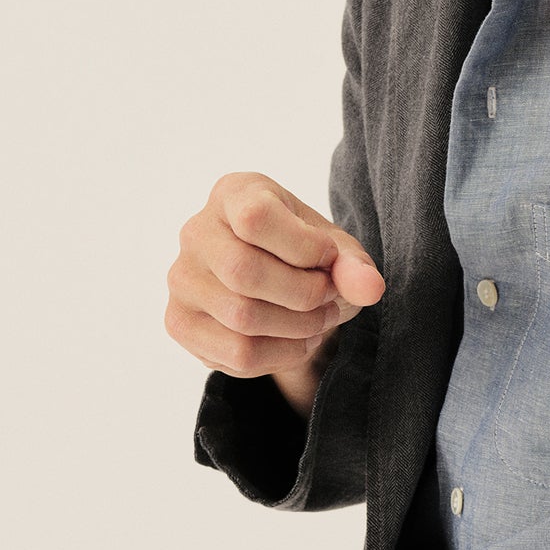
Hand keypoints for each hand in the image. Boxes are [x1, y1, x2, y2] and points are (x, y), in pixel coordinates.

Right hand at [165, 171, 384, 417]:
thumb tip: (370, 288)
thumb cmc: (304, 255)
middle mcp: (195, 231)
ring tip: (318, 321)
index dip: (304, 247)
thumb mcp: (336, 250)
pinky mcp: (180, 322)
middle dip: (305, 295)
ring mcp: (181, 279)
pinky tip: (295, 341)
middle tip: (329, 299)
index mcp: (232, 194)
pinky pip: (235, 354)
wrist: (275, 285)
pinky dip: (280, 355)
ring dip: (298, 328)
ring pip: (242, 318)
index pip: (255, 219)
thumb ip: (354, 264)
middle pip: (245, 273)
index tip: (328, 256)